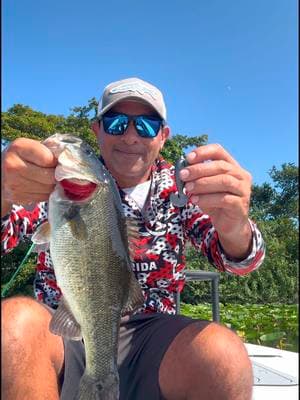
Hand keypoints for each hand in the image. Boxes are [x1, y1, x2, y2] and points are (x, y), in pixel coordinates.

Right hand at [1, 138, 56, 215]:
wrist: (2, 173)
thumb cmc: (23, 157)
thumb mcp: (32, 147)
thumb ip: (49, 150)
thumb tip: (69, 161)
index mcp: (19, 147)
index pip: (49, 159)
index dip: (56, 162)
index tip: (54, 162)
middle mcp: (13, 165)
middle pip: (50, 176)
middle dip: (56, 176)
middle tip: (55, 173)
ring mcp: (14, 183)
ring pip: (48, 189)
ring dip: (53, 186)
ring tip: (48, 179)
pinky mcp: (17, 197)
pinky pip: (42, 198)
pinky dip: (46, 193)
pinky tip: (41, 187)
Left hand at [180, 144, 252, 258]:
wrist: (228, 224)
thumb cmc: (215, 202)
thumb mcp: (204, 188)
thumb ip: (196, 178)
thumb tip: (182, 171)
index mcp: (232, 166)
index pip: (219, 152)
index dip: (203, 152)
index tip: (188, 158)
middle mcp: (241, 176)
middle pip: (221, 166)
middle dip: (199, 170)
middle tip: (183, 175)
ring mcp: (243, 190)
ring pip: (224, 181)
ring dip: (203, 184)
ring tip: (188, 188)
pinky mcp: (241, 206)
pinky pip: (224, 199)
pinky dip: (207, 199)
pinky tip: (195, 200)